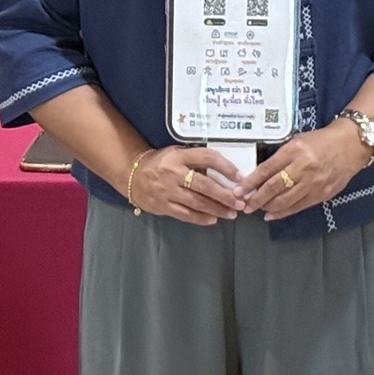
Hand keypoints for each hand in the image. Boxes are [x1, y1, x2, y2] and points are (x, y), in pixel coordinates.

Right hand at [127, 145, 246, 225]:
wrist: (133, 175)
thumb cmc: (161, 163)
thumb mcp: (177, 154)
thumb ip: (196, 161)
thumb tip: (224, 174)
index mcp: (179, 156)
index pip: (207, 158)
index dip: (226, 167)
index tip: (240, 178)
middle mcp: (173, 173)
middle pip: (204, 185)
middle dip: (225, 195)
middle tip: (240, 202)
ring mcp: (167, 191)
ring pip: (196, 202)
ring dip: (217, 209)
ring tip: (232, 213)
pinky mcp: (162, 206)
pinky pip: (185, 214)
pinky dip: (200, 218)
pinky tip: (213, 220)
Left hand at [240, 124, 367, 218]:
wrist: (351, 145)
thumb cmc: (321, 141)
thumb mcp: (297, 142)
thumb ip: (281, 158)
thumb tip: (260, 175)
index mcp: (294, 150)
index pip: (267, 169)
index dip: (251, 182)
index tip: (239, 190)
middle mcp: (303, 167)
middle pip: (274, 187)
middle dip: (256, 198)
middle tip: (244, 205)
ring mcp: (314, 183)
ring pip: (285, 200)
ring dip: (267, 207)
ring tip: (255, 209)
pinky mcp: (322, 194)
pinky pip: (298, 207)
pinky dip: (282, 212)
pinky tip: (271, 214)